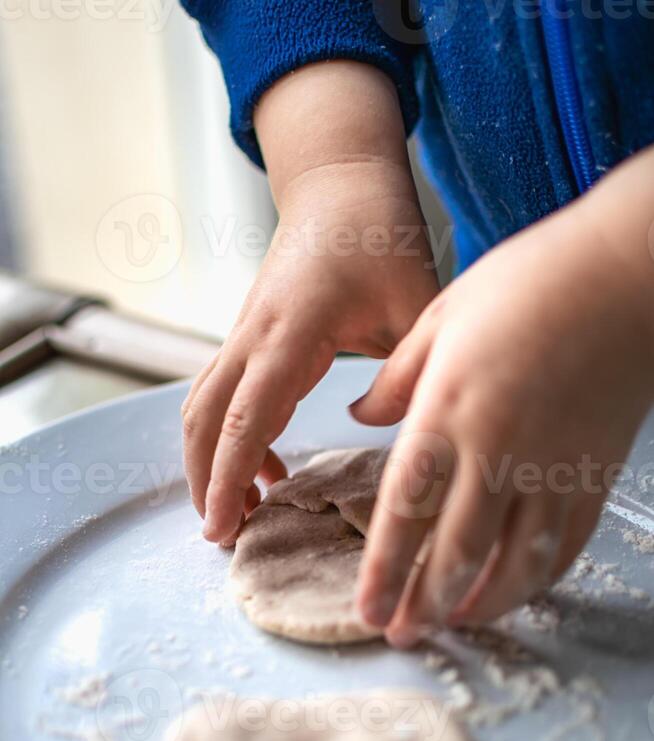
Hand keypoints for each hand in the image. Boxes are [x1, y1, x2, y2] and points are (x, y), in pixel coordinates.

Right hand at [182, 62, 437, 544]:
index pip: (244, 419)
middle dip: (203, 481)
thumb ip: (407, 373)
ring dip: (208, 461)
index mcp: (291, 332)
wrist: (341, 182)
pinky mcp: (249, 334)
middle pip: (201, 418)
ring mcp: (244, 332)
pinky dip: (228, 436)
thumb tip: (380, 431)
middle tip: (224, 535)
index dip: (228, 479)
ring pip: (200, 406)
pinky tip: (267, 467)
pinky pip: (221, 392)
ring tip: (242, 512)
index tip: (224, 527)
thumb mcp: (416, 304)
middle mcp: (253, 334)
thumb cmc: (382, 236)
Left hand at [354, 157, 653, 645]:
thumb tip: (361, 415)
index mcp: (450, 411)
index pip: (406, 510)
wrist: (628, 272)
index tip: (368, 610)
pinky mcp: (596, 471)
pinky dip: (539, 576)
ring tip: (454, 624)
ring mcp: (554, 465)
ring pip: (515, 560)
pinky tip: (517, 590)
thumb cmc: (532, 280)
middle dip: (425, 602)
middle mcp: (500, 450)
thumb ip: (398, 378)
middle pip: (457, 550)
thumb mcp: (444, 315)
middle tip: (402, 635)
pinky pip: (566, 542)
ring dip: (482, 602)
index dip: (386, 571)